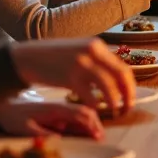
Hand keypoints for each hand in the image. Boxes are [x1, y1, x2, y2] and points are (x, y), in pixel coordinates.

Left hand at [0, 100, 103, 139]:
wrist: (2, 108)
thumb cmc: (12, 118)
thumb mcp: (24, 128)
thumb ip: (42, 133)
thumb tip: (60, 138)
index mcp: (55, 109)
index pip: (79, 114)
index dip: (91, 124)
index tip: (97, 136)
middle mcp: (59, 108)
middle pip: (84, 112)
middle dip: (95, 124)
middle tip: (101, 139)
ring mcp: (58, 111)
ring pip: (81, 115)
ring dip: (90, 125)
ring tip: (97, 137)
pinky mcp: (55, 115)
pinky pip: (73, 119)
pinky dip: (82, 125)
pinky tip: (85, 134)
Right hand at [11, 38, 135, 117]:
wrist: (27, 57)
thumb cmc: (53, 58)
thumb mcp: (78, 51)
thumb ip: (96, 61)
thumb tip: (114, 76)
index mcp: (97, 46)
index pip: (122, 67)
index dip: (130, 86)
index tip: (130, 98)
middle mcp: (92, 52)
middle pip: (121, 76)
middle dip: (128, 95)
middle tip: (127, 108)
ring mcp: (81, 64)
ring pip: (109, 87)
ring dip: (114, 102)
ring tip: (114, 112)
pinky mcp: (70, 78)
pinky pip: (90, 96)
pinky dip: (95, 105)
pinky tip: (94, 110)